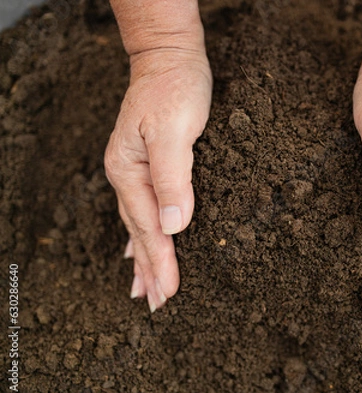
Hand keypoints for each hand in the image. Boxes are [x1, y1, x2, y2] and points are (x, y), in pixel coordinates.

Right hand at [105, 49, 211, 311]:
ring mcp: (134, 170)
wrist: (169, 60)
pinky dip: (141, 233)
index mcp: (130, 172)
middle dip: (150, 269)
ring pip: (138, 224)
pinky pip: (141, 209)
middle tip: (157, 304)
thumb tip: (174, 226)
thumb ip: (173, 178)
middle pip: (138, 232)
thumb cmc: (174, 90)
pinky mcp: (148, 165)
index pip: (148, 228)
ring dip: (144, 257)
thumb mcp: (175, 131)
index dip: (161, 262)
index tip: (169, 294)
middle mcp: (127, 175)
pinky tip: (138, 244)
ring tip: (143, 287)